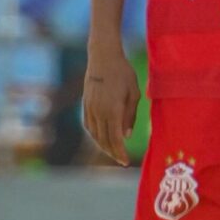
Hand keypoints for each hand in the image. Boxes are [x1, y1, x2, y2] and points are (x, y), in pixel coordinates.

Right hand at [82, 43, 140, 165]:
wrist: (103, 58)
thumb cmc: (124, 74)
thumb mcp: (134, 94)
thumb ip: (130, 116)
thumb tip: (126, 136)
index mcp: (112, 110)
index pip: (115, 138)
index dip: (120, 152)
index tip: (126, 162)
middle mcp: (98, 112)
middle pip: (104, 139)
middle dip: (113, 152)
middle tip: (121, 160)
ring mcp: (89, 108)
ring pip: (95, 134)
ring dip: (103, 145)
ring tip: (113, 152)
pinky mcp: (85, 105)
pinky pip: (89, 125)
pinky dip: (95, 135)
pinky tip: (102, 139)